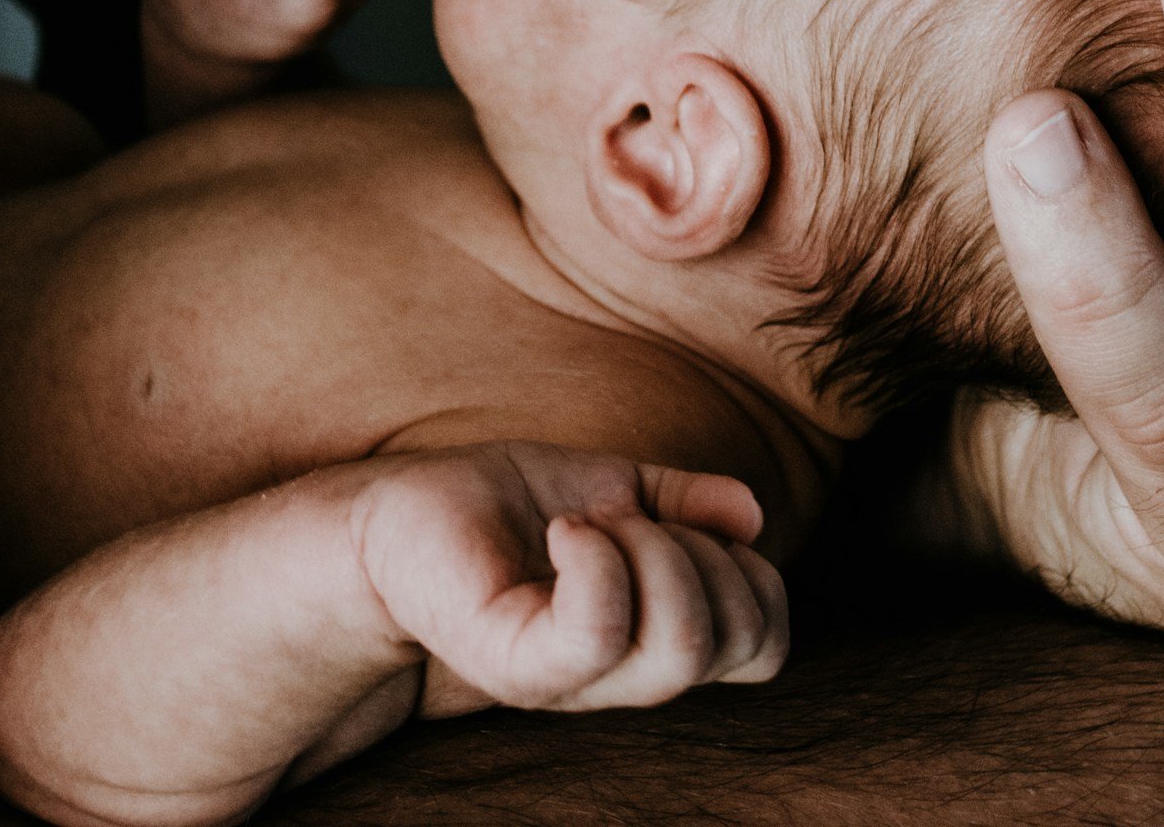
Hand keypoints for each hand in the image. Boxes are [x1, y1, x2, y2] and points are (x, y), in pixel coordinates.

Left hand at [351, 443, 787, 715]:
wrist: (397, 515)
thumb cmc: (502, 506)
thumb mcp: (616, 487)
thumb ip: (687, 502)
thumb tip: (753, 516)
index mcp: (655, 635)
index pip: (765, 643)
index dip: (757, 576)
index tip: (685, 523)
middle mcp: (622, 672)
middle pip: (736, 641)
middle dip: (706, 551)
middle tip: (630, 518)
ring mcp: (570, 677)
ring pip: (681, 642)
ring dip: (655, 551)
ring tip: (590, 523)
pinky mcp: (516, 664)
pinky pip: (598, 632)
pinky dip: (597, 559)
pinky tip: (562, 529)